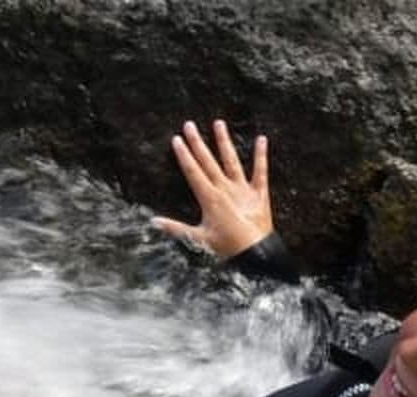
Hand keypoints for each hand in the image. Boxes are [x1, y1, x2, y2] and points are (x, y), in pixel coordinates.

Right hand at [152, 119, 273, 257]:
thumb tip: (154, 222)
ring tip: (219, 123)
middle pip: (208, 162)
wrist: (254, 253)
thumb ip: (175, 228)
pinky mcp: (259, 194)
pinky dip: (261, 156)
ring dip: (224, 142)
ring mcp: (242, 190)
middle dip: (197, 143)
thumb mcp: (198, 239)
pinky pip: (261, 171)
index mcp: (209, 198)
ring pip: (231, 161)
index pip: (193, 172)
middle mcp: (225, 189)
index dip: (184, 155)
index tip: (176, 140)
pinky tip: (262, 139)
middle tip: (189, 125)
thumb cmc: (227, 247)